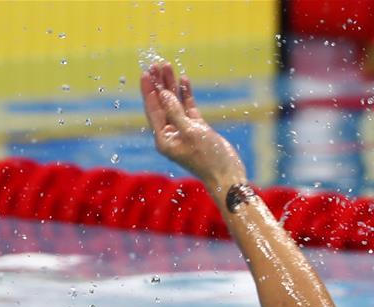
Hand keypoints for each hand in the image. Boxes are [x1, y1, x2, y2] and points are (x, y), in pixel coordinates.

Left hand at [140, 60, 246, 196]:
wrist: (227, 176)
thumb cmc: (208, 158)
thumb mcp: (190, 132)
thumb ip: (175, 112)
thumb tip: (163, 93)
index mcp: (164, 139)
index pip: (153, 110)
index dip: (149, 90)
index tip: (146, 72)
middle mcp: (171, 135)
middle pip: (162, 104)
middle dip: (160, 84)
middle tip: (157, 64)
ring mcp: (184, 131)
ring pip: (175, 104)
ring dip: (171, 86)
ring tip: (168, 66)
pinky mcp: (197, 129)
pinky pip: (188, 108)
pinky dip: (186, 95)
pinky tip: (183, 80)